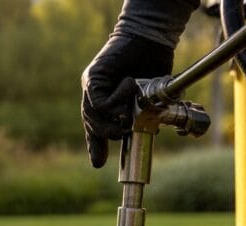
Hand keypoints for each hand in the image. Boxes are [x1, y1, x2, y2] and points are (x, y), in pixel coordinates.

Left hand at [81, 34, 173, 167]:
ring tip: (129, 115)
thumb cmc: (153, 69)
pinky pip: (100, 103)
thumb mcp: (150, 100)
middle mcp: (94, 97)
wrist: (151, 42)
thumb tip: (155, 133)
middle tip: (125, 132)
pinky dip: (117, 101)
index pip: (95, 130)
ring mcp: (90, 88)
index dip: (96, 147)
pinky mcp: (92, 79)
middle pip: (93, 126)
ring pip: (93, 118)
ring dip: (114, 121)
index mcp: (105, 105)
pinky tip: (131, 87)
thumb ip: (147, 116)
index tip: (98, 163)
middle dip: (108, 135)